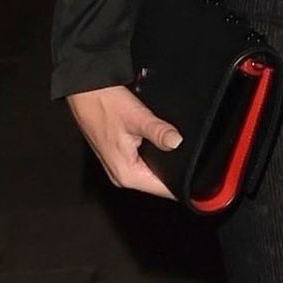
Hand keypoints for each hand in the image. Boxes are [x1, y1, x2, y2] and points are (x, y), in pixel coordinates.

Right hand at [68, 83, 179, 198]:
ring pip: (151, 173)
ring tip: (174, 146)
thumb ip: (160, 132)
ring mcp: (119, 166)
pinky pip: (144, 163)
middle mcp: (121, 175)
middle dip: (175, 172)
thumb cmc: (103, 105)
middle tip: (190, 155)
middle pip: (158, 183)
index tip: (197, 175)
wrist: (85, 92)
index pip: (163, 190)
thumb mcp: (137, 118)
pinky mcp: (119, 156)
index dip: (182, 183)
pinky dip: (154, 156)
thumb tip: (178, 142)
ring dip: (165, 163)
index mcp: (126, 173)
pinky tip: (160, 143)